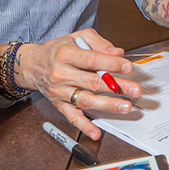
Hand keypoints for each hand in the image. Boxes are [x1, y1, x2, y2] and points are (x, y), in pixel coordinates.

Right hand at [15, 29, 141, 140]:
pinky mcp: (59, 105)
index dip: (110, 64)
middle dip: (116, 86)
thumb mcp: (78, 37)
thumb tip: (117, 53)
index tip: (127, 67)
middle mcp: (61, 74)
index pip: (91, 60)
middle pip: (92, 82)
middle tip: (134, 90)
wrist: (34, 65)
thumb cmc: (59, 50)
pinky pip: (72, 117)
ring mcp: (60, 92)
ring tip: (125, 106)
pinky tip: (96, 132)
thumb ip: (99, 43)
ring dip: (107, 105)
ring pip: (85, 100)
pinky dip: (84, 126)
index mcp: (65, 55)